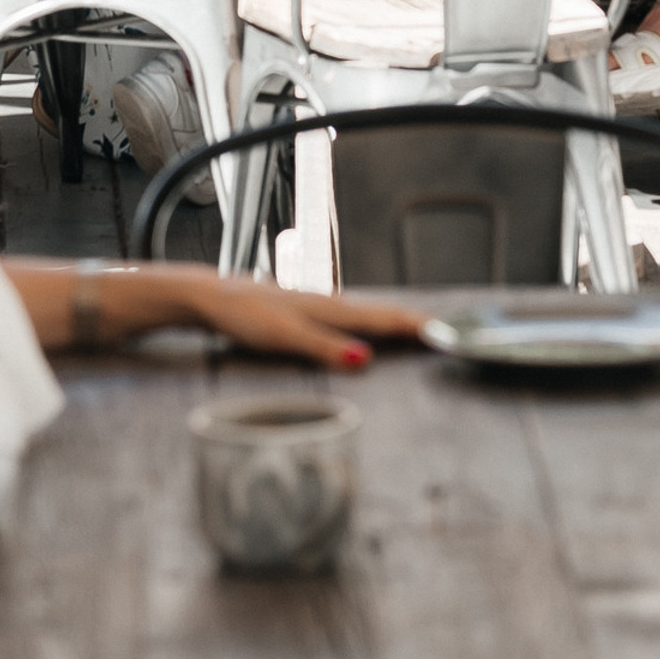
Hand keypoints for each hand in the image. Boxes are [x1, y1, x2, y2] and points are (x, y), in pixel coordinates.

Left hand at [184, 275, 428, 368]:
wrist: (213, 298)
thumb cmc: (246, 316)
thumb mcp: (285, 336)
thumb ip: (325, 348)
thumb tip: (366, 359)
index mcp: (330, 309)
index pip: (383, 318)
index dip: (414, 326)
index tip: (446, 332)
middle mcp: (329, 304)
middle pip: (380, 313)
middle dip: (412, 321)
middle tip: (443, 330)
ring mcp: (317, 307)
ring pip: (365, 314)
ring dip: (392, 322)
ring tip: (414, 328)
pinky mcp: (305, 313)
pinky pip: (348, 319)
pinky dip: (368, 323)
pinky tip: (366, 330)